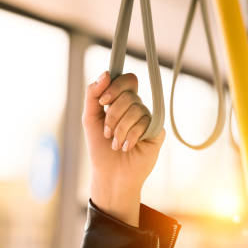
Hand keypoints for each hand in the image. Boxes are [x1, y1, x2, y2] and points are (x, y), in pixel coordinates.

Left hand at [82, 71, 165, 226]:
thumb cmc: (99, 147)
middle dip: (113, 115)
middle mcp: (138, 107)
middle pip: (129, 95)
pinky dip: (131, 137)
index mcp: (123, 101)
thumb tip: (106, 73)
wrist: (110, 174)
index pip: (127, 80)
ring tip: (115, 144)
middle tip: (107, 133)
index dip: (115, 86)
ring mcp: (149, 119)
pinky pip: (146, 123)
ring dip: (120, 129)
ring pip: (136, 109)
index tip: (102, 102)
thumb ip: (93, 94)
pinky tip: (127, 147)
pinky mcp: (157, 131)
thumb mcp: (90, 118)